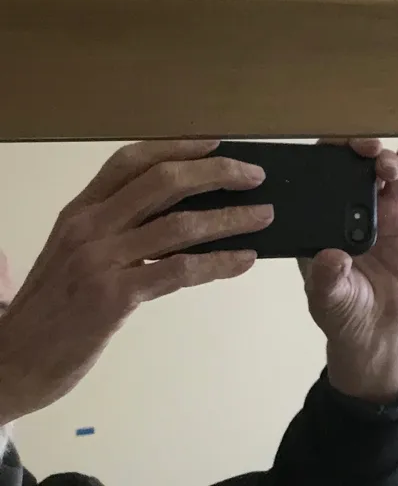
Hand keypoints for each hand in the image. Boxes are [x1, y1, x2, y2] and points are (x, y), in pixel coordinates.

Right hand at [0, 140, 271, 424]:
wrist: (12, 362)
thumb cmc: (53, 308)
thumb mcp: (75, 254)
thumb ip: (117, 227)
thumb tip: (184, 208)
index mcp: (78, 211)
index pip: (130, 160)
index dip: (178, 146)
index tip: (217, 142)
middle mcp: (88, 227)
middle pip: (163, 181)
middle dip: (217, 172)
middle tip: (256, 176)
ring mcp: (99, 261)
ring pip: (180, 224)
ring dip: (231, 218)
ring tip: (264, 216)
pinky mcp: (112, 298)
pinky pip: (179, 270)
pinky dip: (219, 262)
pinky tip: (244, 260)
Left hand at [299, 139, 397, 403]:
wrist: (377, 329)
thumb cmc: (343, 315)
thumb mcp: (329, 300)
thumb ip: (328, 280)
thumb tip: (332, 257)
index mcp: (313, 225)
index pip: (309, 182)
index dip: (319, 159)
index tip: (331, 153)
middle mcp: (337, 211)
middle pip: (343, 167)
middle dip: (353, 150)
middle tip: (365, 151)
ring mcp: (368, 211)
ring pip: (372, 171)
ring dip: (381, 158)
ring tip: (390, 165)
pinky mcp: (395, 216)